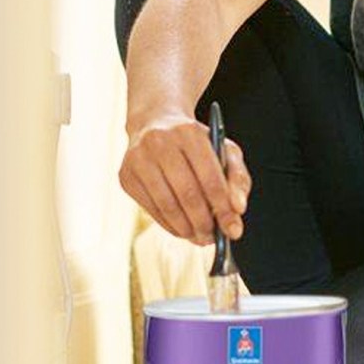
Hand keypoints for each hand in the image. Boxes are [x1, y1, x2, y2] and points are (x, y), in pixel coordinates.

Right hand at [119, 111, 250, 245]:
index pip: (210, 179)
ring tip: (201, 237)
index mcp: (189, 133)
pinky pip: (152, 210)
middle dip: (204, 223)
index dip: (223, 209)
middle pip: (187, 195)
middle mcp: (159, 142)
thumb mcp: (225, 151)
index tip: (233, 230)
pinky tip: (183, 229)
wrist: (155, 124)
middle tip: (215, 238)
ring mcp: (138, 159)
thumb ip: (238, 178)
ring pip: (167, 206)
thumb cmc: (197, 143)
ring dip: (187, 229)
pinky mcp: (125, 176)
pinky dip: (170, 225)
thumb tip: (238, 210)